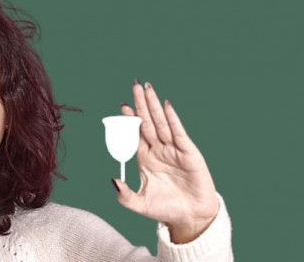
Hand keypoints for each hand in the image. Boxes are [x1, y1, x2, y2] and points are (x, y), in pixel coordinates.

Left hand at [112, 80, 218, 243]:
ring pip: (161, 123)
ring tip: (148, 88)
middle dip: (141, 104)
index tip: (121, 105)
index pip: (135, 134)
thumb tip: (113, 179)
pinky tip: (166, 105)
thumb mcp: (139, 204)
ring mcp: (174, 150)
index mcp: (145, 159)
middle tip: (135, 85)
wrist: (190, 218)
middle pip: (147, 122)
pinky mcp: (189, 153)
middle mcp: (159, 151)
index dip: (129, 120)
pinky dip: (172, 119)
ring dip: (154, 105)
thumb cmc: (165, 209)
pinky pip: (179, 133)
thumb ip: (124, 195)